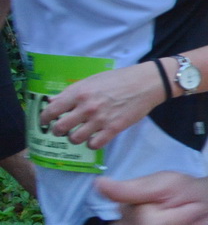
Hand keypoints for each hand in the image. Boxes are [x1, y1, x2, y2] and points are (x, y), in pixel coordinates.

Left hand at [44, 62, 163, 149]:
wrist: (146, 83)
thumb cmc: (118, 79)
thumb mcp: (92, 80)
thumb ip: (72, 91)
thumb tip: (53, 101)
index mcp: (79, 93)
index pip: (51, 110)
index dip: (45, 118)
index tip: (47, 121)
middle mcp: (87, 107)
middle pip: (60, 128)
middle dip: (58, 131)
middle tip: (62, 130)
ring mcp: (100, 119)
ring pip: (75, 139)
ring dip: (74, 138)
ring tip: (79, 134)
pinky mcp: (113, 128)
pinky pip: (94, 145)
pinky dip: (92, 143)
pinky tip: (95, 138)